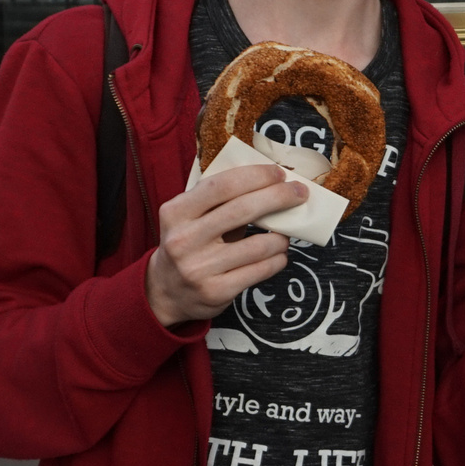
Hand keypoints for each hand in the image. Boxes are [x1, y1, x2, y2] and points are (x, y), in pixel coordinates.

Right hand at [143, 162, 306, 326]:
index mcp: (176, 212)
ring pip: (258, 245)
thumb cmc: (188, 244)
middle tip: (299, 193)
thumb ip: (221, 201)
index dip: (255, 176)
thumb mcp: (189, 217)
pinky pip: (260, 270)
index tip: (278, 173)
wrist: (165, 291)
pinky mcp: (216, 291)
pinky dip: (277, 259)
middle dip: (279, 197)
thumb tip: (271, 182)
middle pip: (243, 210)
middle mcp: (184, 240)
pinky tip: (278, 255)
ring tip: (285, 234)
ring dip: (281, 236)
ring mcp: (199, 268)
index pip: (221, 186)